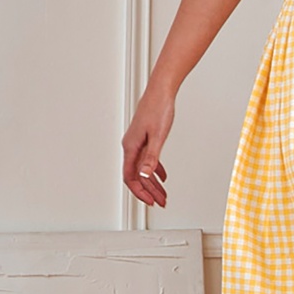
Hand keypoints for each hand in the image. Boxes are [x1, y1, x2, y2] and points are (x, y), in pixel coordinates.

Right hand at [122, 86, 173, 207]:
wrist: (161, 91)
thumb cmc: (159, 109)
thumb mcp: (158, 136)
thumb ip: (151, 157)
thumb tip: (144, 174)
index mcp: (131, 147)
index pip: (130, 177)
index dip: (140, 192)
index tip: (150, 201)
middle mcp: (131, 146)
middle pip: (137, 176)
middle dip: (149, 191)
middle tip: (159, 202)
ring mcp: (137, 143)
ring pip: (143, 169)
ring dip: (152, 183)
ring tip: (163, 194)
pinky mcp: (144, 139)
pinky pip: (147, 160)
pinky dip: (155, 170)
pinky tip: (162, 177)